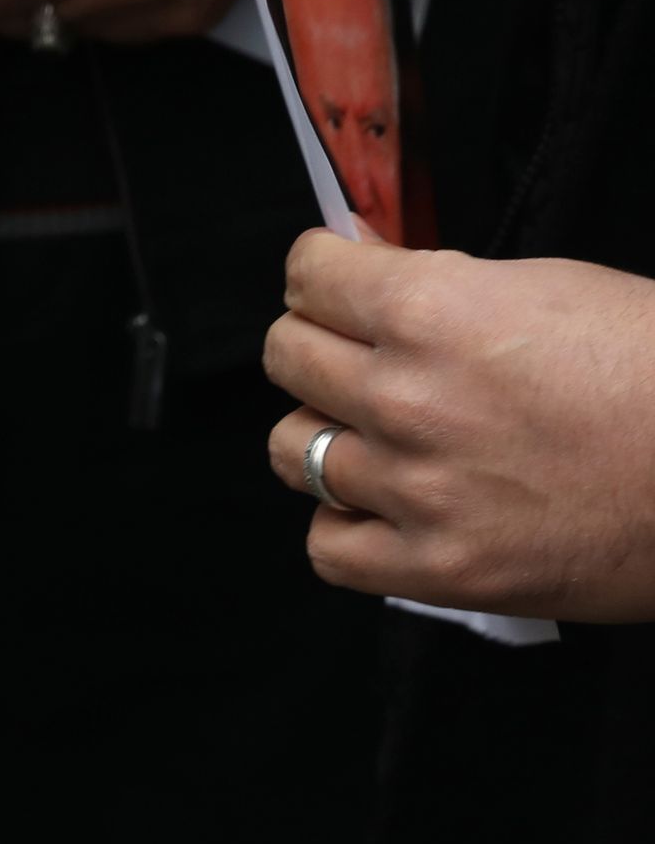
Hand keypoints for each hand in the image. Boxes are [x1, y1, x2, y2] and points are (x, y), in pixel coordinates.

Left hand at [263, 232, 654, 622]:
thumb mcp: (559, 288)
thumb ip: (453, 289)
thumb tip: (378, 280)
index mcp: (434, 312)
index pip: (308, 276)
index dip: (322, 273)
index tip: (336, 281)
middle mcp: (406, 398)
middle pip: (285, 356)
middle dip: (317, 344)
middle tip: (358, 354)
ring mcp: (416, 490)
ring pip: (292, 449)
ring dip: (326, 435)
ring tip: (379, 435)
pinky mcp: (439, 570)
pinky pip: (326, 548)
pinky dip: (345, 526)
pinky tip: (386, 509)